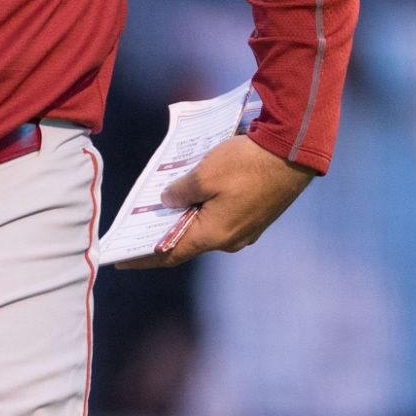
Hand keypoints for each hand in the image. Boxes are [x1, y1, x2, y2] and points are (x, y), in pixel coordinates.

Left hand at [113, 134, 313, 268]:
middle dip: (164, 231)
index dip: (145, 257)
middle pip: (189, 239)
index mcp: (215, 235)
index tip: (122, 261)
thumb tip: (168, 202)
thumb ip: (180, 191)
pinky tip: (194, 191)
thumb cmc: (246, 165)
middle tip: (138, 225)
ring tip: (163, 202)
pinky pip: (223, 215)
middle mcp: (231, 240)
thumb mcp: (204, 174)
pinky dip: (206, 206)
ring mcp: (247, 230)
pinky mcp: (257, 216)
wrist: (293, 153)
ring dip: (187, 215)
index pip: (171, 253)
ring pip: (207, 225)